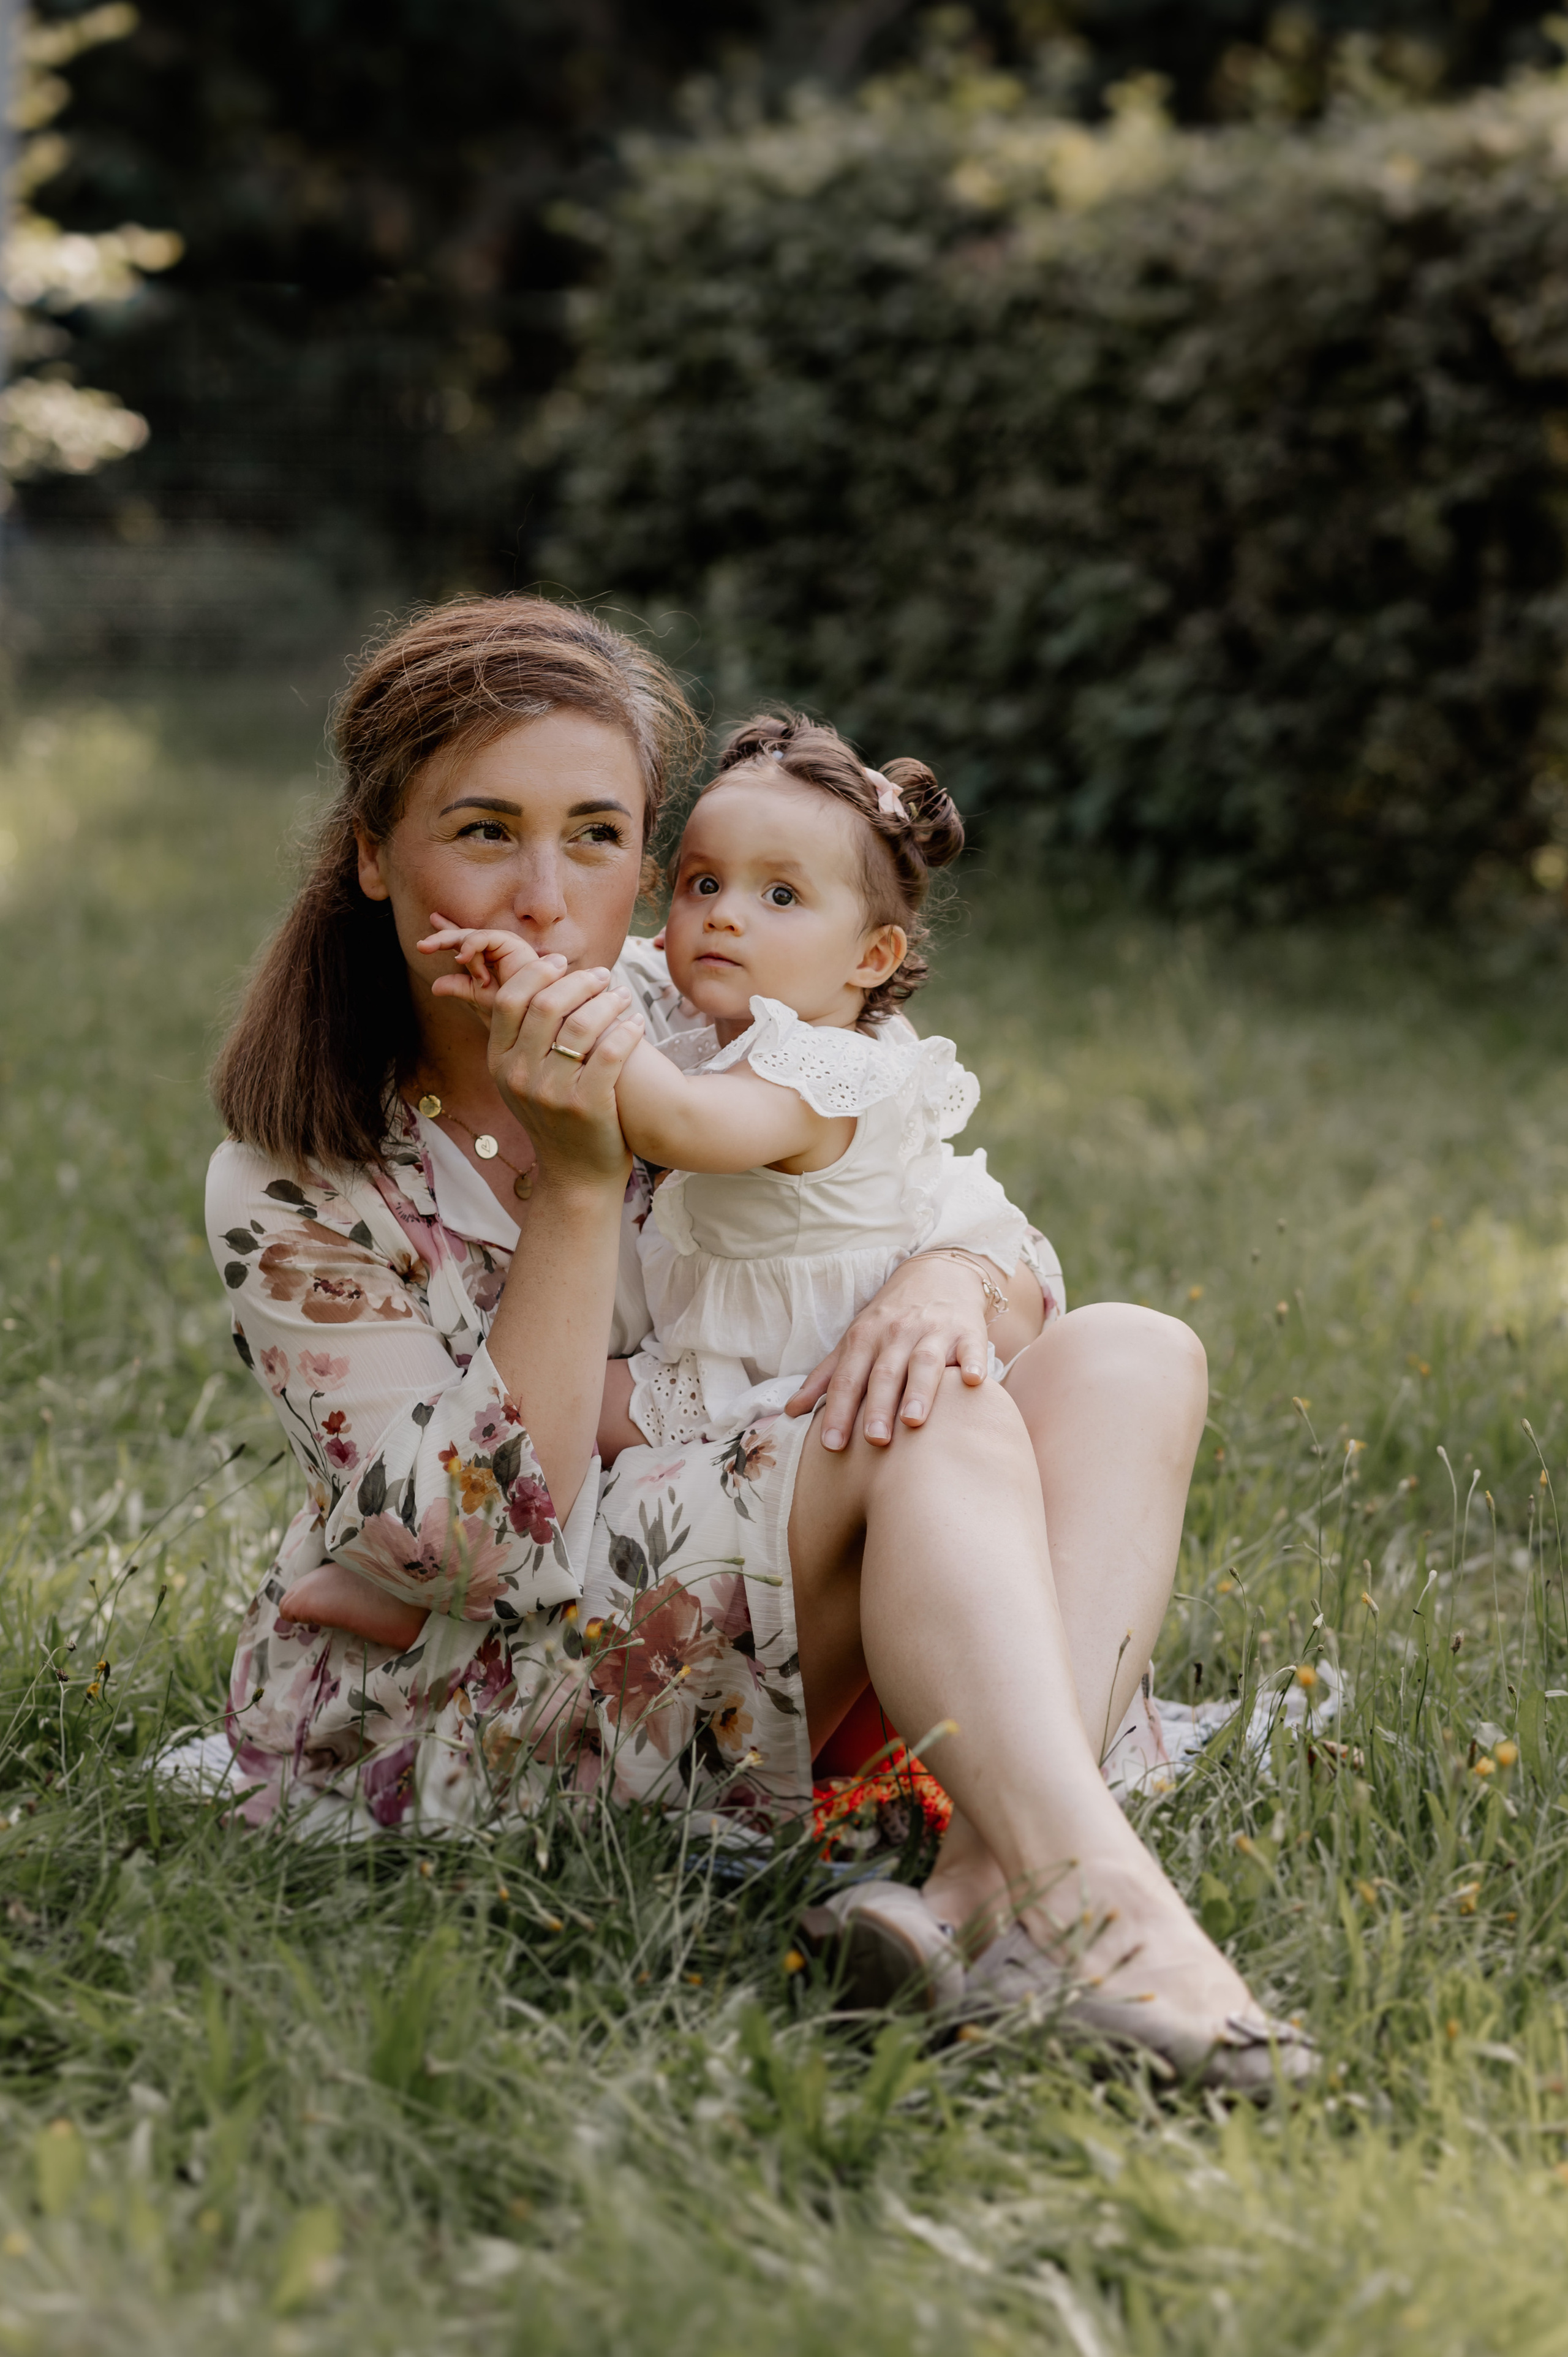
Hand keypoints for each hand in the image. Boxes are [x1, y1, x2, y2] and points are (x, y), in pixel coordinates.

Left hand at [419, 915, 535, 1018]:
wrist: (530, 1017)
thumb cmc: (511, 1011)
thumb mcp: (478, 997)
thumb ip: (458, 987)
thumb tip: (434, 986)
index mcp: (489, 960)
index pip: (463, 943)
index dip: (445, 936)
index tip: (425, 937)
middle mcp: (497, 949)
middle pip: (464, 936)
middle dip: (442, 939)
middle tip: (421, 946)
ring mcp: (505, 945)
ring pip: (472, 936)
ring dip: (462, 950)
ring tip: (458, 961)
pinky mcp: (512, 943)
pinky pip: (484, 937)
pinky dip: (471, 945)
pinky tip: (462, 957)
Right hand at [484, 953, 644, 1186]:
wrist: (575, 1174)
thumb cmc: (555, 1117)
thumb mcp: (523, 1079)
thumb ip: (525, 1036)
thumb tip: (543, 979)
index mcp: (499, 1062)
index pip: (509, 999)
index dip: (536, 973)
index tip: (561, 962)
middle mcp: (519, 1076)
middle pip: (545, 1004)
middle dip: (578, 981)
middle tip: (602, 976)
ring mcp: (551, 1093)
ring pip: (581, 1025)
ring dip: (607, 1002)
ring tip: (622, 996)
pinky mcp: (586, 1106)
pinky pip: (610, 1054)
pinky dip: (627, 1031)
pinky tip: (637, 1024)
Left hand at [785, 1253, 991, 1449]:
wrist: (937, 1273)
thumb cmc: (890, 1318)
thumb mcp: (855, 1340)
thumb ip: (826, 1377)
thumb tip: (790, 1411)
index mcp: (864, 1338)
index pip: (847, 1378)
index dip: (837, 1411)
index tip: (831, 1445)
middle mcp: (897, 1333)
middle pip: (884, 1372)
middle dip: (877, 1406)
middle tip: (874, 1440)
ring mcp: (933, 1330)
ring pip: (924, 1362)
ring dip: (918, 1390)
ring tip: (913, 1420)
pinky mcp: (967, 1330)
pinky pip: (971, 1348)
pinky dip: (973, 1364)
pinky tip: (973, 1382)